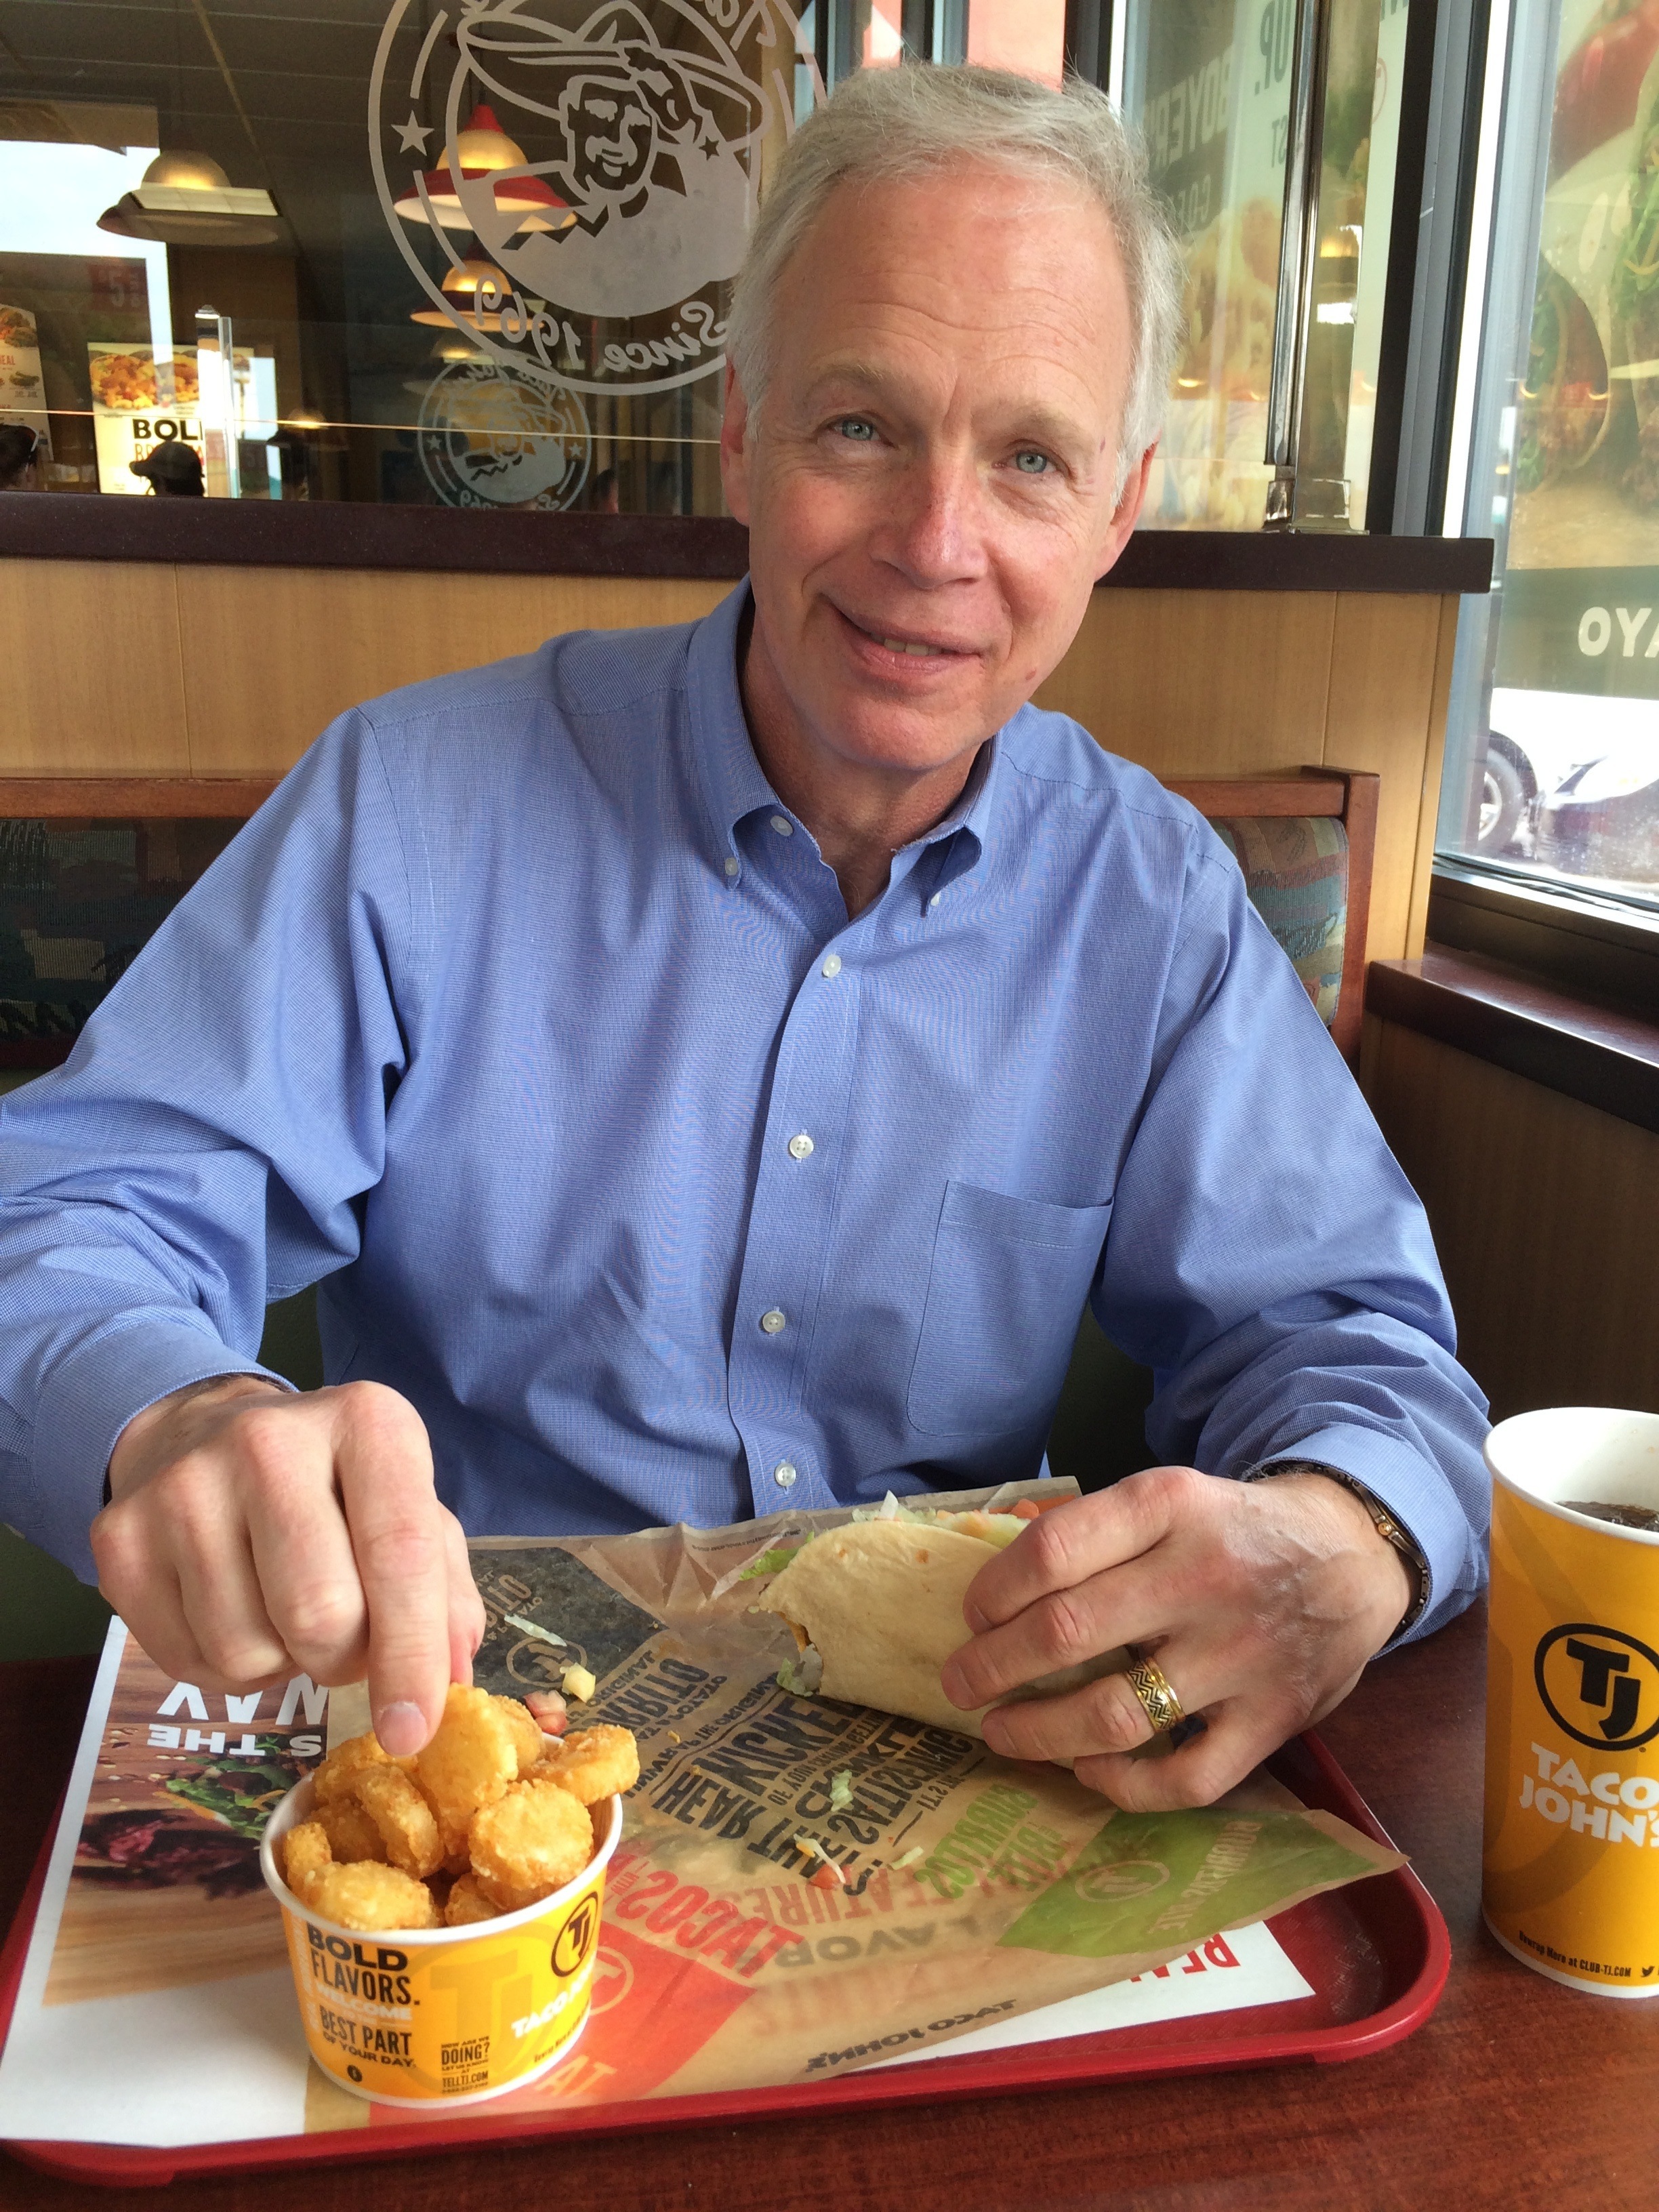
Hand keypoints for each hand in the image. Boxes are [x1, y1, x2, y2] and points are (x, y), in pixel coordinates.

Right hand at [93, 1376, 484, 1754]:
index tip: (414, 1732)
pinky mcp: (121, 1537)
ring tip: (285, 1610)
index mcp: (366, 1421)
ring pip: (247, 1650)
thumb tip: (452, 1673)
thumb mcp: (408, 1509)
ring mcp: (183, 1486)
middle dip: (344, 1660)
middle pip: (319, 1614)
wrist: (204, 1434)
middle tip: (346, 1639)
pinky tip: (236, 1610)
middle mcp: (269, 1440)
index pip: (399, 1553)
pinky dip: (228, 1669)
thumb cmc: (332, 1487)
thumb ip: (445, 1589)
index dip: (412, 1655)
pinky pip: (189, 1662)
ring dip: (284, 1664)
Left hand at [938, 1468, 1411, 1808]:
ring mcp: (1242, 1654)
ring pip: (1115, 1713)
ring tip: (1001, 1732)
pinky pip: (1187, 1777)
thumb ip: (1089, 1528)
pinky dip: (1124, 1785)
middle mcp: (1203, 1577)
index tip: (972, 1617)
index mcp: (1169, 1507)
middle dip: (992, 1668)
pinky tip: (1088, 1769)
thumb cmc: (1231, 1530)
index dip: (993, 1593)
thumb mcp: (1167, 1497)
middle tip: (960, 1684)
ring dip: (1039, 1732)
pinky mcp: (1273, 1719)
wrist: (1352, 1555)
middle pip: (1068, 1633)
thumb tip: (992, 1556)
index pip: (1052, 1551)